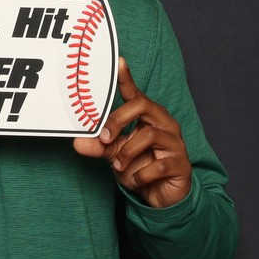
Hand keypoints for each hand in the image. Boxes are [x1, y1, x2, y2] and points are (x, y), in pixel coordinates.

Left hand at [73, 57, 191, 207]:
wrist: (161, 196)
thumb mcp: (115, 155)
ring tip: (119, 165)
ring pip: (150, 135)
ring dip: (127, 151)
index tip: (118, 62)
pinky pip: (159, 165)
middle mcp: (164, 123)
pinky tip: (137, 179)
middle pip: (143, 105)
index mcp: (148, 117)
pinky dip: (141, 174)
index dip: (127, 78)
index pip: (136, 94)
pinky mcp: (181, 164)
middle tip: (104, 138)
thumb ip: (99, 147)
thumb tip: (77, 142)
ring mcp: (175, 143)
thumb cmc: (140, 167)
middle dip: (119, 119)